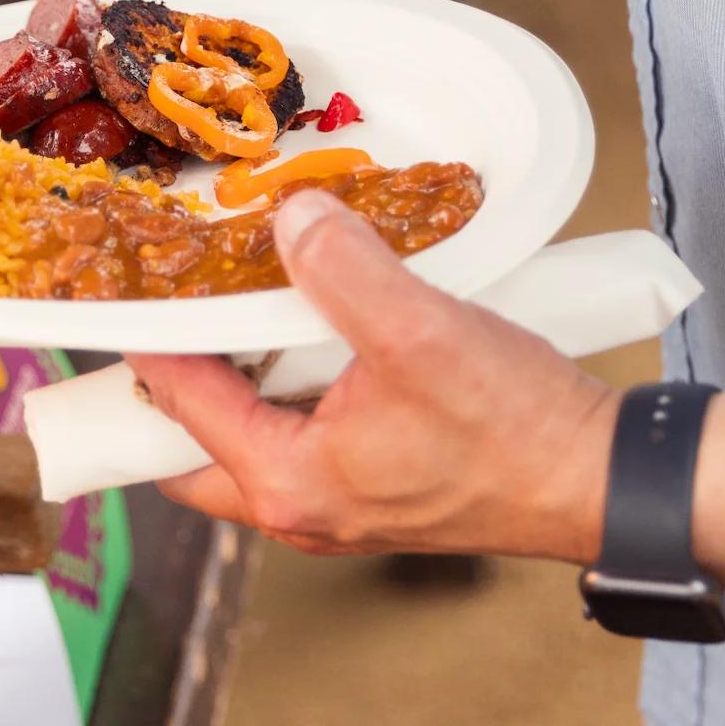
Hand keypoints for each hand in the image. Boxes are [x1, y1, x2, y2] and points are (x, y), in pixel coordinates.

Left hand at [127, 189, 621, 562]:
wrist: (602, 480)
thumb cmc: (516, 430)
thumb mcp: (420, 331)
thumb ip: (344, 269)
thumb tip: (290, 216)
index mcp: (286, 485)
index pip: (175, 406)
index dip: (144, 341)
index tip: (122, 286)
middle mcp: (300, 509)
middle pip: (192, 446)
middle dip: (173, 379)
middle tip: (169, 305)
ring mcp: (338, 504)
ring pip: (248, 439)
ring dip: (236, 378)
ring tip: (235, 304)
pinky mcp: (376, 487)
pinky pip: (300, 435)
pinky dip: (288, 386)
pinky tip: (313, 327)